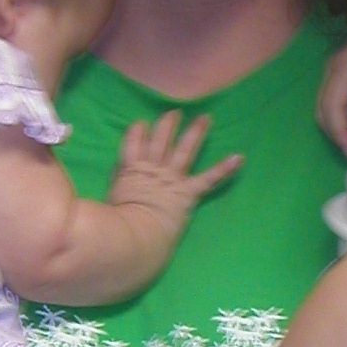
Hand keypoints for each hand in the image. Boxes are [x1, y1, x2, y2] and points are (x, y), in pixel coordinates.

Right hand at [107, 112, 241, 248]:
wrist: (135, 233)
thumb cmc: (116, 219)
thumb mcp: (107, 196)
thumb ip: (112, 182)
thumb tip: (110, 172)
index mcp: (131, 168)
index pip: (133, 142)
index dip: (137, 132)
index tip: (141, 124)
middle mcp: (153, 167)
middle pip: (160, 139)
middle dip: (167, 125)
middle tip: (174, 113)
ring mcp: (172, 178)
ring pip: (185, 150)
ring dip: (195, 132)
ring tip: (205, 118)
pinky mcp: (188, 191)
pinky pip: (208, 178)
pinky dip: (224, 168)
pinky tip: (239, 157)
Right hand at [316, 46, 346, 157]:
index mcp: (345, 66)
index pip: (331, 105)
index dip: (339, 132)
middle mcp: (335, 64)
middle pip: (323, 107)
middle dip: (337, 132)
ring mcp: (335, 64)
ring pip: (325, 104)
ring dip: (339, 125)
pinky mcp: (341, 68)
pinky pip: (332, 97)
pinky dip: (342, 115)